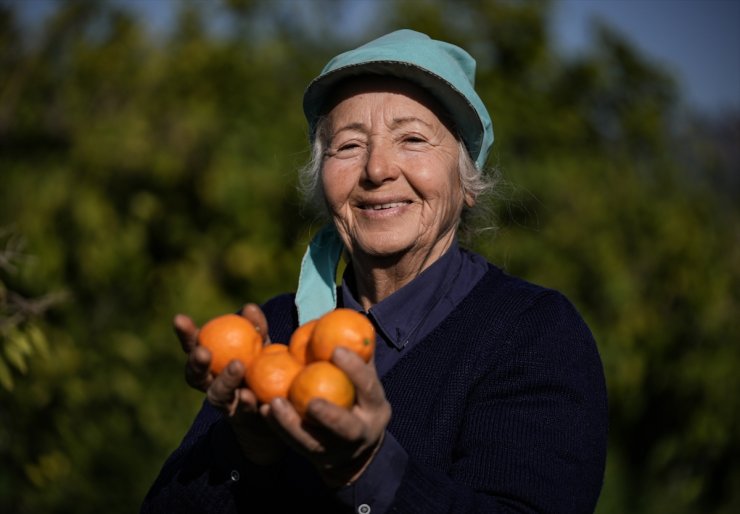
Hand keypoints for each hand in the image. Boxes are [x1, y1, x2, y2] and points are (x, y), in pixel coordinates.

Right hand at [173, 303, 285, 464]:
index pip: (193, 347)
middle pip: (195, 376)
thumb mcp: (261, 346)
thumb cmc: (261, 370)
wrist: (276, 410)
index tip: (179, 319)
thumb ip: (255, 329)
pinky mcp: (243, 420)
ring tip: (237, 366)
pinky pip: (244, 412)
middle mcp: (211, 385)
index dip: (185, 335)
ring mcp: (226, 404)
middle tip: (202, 351)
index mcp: (211, 364)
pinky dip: (248, 403)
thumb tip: (249, 308)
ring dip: (225, 381)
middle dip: (196, 363)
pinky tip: (253, 396)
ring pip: (217, 396)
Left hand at [262, 346, 391, 486]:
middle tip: (310, 399)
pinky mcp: (316, 458)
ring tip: (273, 403)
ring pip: (314, 442)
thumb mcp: (365, 380)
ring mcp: (338, 450)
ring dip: (292, 423)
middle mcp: (361, 433)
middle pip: (347, 428)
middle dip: (330, 415)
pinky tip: (263, 409)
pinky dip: (279, 427)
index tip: (335, 349)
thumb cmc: (358, 398)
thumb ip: (360, 355)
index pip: (368, 388)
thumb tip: (356, 318)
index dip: (355, 369)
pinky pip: (295, 444)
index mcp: (376, 407)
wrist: (356, 449)